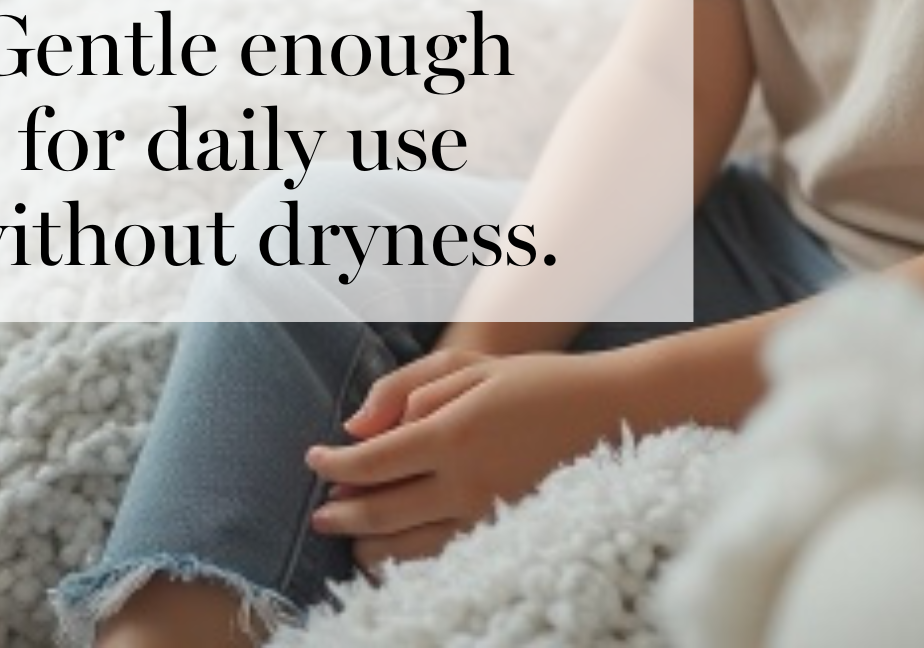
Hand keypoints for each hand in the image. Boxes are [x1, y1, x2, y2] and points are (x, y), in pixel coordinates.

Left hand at [307, 350, 633, 570]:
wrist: (610, 413)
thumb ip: (406, 387)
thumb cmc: (538, 380)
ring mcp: (483, 515)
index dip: (334, 463)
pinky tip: (392, 549)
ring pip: (402, 547)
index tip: (314, 457)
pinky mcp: (501, 535)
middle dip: (341, 510)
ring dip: (365, 541)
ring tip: (348, 531)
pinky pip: (437, 559)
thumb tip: (355, 426)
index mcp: (454, 432)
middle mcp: (464, 482)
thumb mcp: (472, 364)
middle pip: (379, 512)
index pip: (373, 462)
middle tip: (320, 508)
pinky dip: (403, 559)